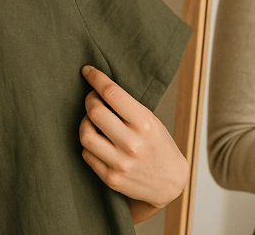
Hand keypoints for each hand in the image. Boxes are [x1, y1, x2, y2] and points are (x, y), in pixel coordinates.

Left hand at [78, 65, 188, 210]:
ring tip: (92, 120)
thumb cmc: (159, 146)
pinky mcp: (110, 178)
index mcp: (145, 124)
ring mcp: (120, 163)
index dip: (95, 78)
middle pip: (94, 111)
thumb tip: (100, 88)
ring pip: (86, 134)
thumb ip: (129, 108)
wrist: (170, 183)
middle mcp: (132, 143)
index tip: (87, 71)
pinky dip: (88, 143)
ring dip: (84, 122)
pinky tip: (96, 140)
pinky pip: (87, 154)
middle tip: (92, 98)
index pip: (112, 93)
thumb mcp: (152, 122)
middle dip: (89, 99)